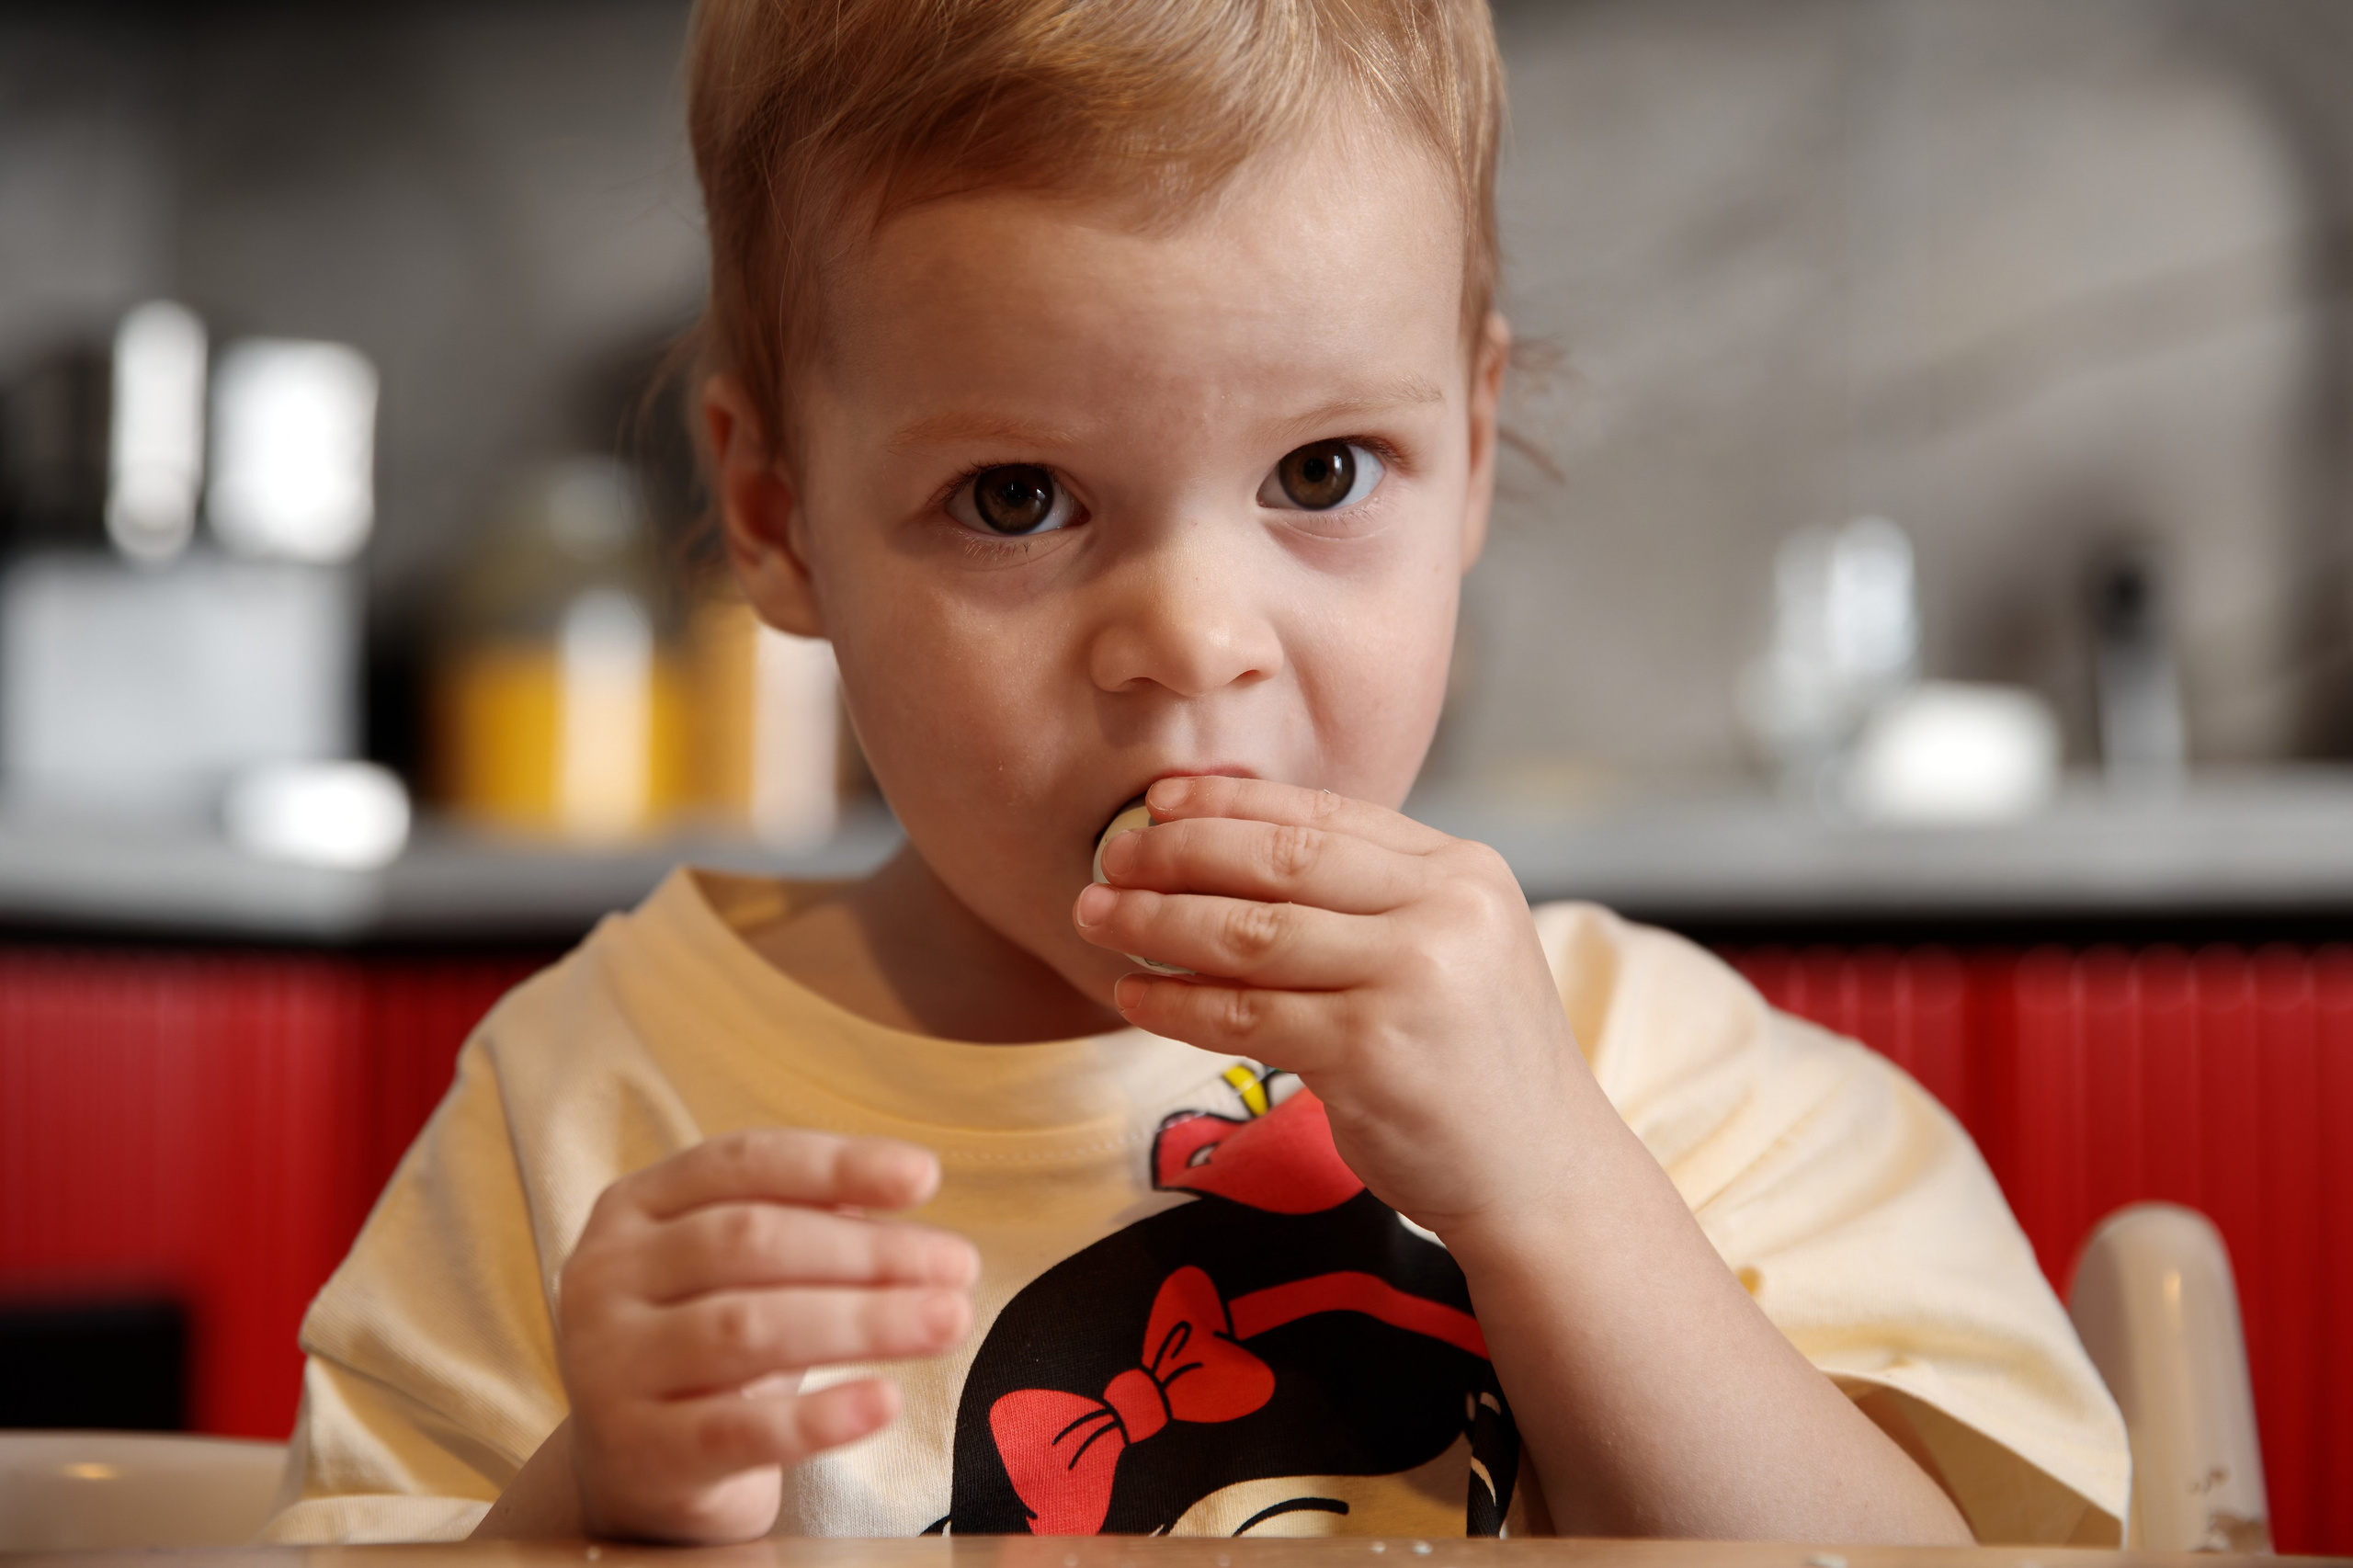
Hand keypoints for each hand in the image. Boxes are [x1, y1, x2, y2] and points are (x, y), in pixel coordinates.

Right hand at [554, 1130, 977, 1541]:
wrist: (629, 1464)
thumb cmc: (706, 1342)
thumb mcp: (738, 1268)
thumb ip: (806, 1219)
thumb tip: (904, 1183)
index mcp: (634, 1206)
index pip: (741, 1163)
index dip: (836, 1164)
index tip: (924, 1177)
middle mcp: (606, 1275)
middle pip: (750, 1242)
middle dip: (868, 1251)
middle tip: (958, 1265)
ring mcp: (611, 1367)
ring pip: (748, 1329)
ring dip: (864, 1321)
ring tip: (949, 1320)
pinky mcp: (639, 1453)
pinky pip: (737, 1431)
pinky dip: (818, 1417)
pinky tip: (883, 1402)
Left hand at [1072, 776, 1590, 1235]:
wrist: (1542, 1177)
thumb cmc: (1475, 1065)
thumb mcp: (1452, 951)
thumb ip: (1370, 900)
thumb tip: (1229, 858)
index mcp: (1463, 871)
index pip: (1325, 814)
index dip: (1231, 803)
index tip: (1160, 801)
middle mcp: (1445, 911)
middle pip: (1279, 860)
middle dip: (1178, 852)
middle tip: (1109, 855)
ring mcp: (1410, 980)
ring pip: (1250, 933)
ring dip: (1157, 921)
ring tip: (1096, 915)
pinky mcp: (1370, 1052)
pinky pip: (1242, 1015)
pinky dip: (1176, 1003)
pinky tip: (1133, 994)